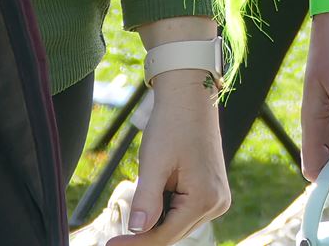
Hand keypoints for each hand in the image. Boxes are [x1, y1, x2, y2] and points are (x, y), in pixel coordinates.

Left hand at [107, 76, 230, 244]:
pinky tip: (153, 192)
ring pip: (178, 224)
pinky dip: (165, 209)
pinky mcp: (211, 191)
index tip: (110, 245)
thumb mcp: (154, 162)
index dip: (136, 243)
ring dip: (155, 220)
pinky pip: (184, 211)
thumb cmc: (173, 124)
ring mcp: (217, 198)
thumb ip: (146, 200)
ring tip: (138, 196)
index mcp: (205, 199)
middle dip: (145, 234)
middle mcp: (216, 203)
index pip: (165, 235)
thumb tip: (137, 231)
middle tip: (115, 235)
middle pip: (173, 232)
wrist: (190, 97)